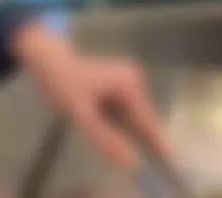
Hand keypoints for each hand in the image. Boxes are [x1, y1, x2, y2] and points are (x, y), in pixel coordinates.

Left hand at [10, 21, 171, 170]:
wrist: (51, 61)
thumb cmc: (64, 86)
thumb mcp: (82, 116)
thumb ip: (106, 138)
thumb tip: (131, 161)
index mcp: (129, 85)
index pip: (147, 119)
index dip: (157, 138)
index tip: (170, 154)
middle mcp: (135, 79)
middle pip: (141, 115)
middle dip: (136, 132)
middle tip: (127, 140)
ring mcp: (130, 77)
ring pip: (132, 111)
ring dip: (121, 123)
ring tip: (96, 115)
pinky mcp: (123, 80)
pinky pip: (125, 105)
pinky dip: (116, 116)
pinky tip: (98, 111)